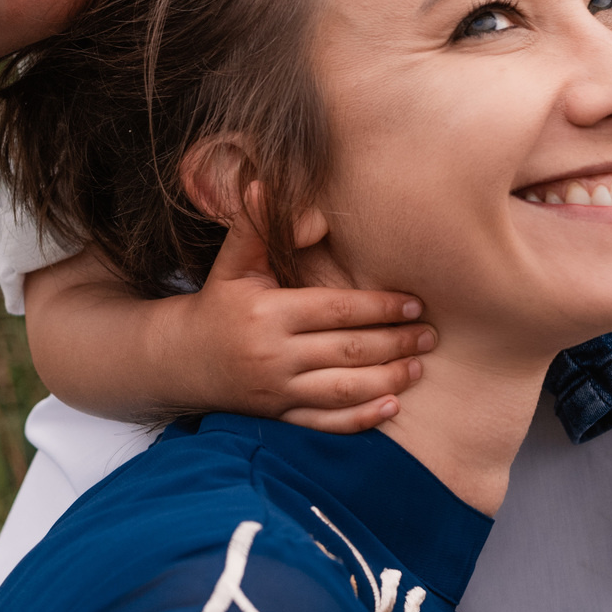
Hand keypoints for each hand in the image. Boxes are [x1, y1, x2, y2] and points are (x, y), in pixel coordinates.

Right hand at [157, 216, 432, 433]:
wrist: (182, 359)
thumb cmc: (218, 304)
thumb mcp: (232, 264)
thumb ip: (254, 228)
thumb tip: (269, 189)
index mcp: (268, 313)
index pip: (336, 310)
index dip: (380, 307)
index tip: (414, 304)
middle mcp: (274, 355)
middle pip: (348, 350)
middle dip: (395, 342)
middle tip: (430, 334)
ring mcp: (278, 391)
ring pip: (344, 389)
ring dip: (388, 379)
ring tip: (419, 367)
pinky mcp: (279, 416)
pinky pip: (326, 422)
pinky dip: (361, 418)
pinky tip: (393, 407)